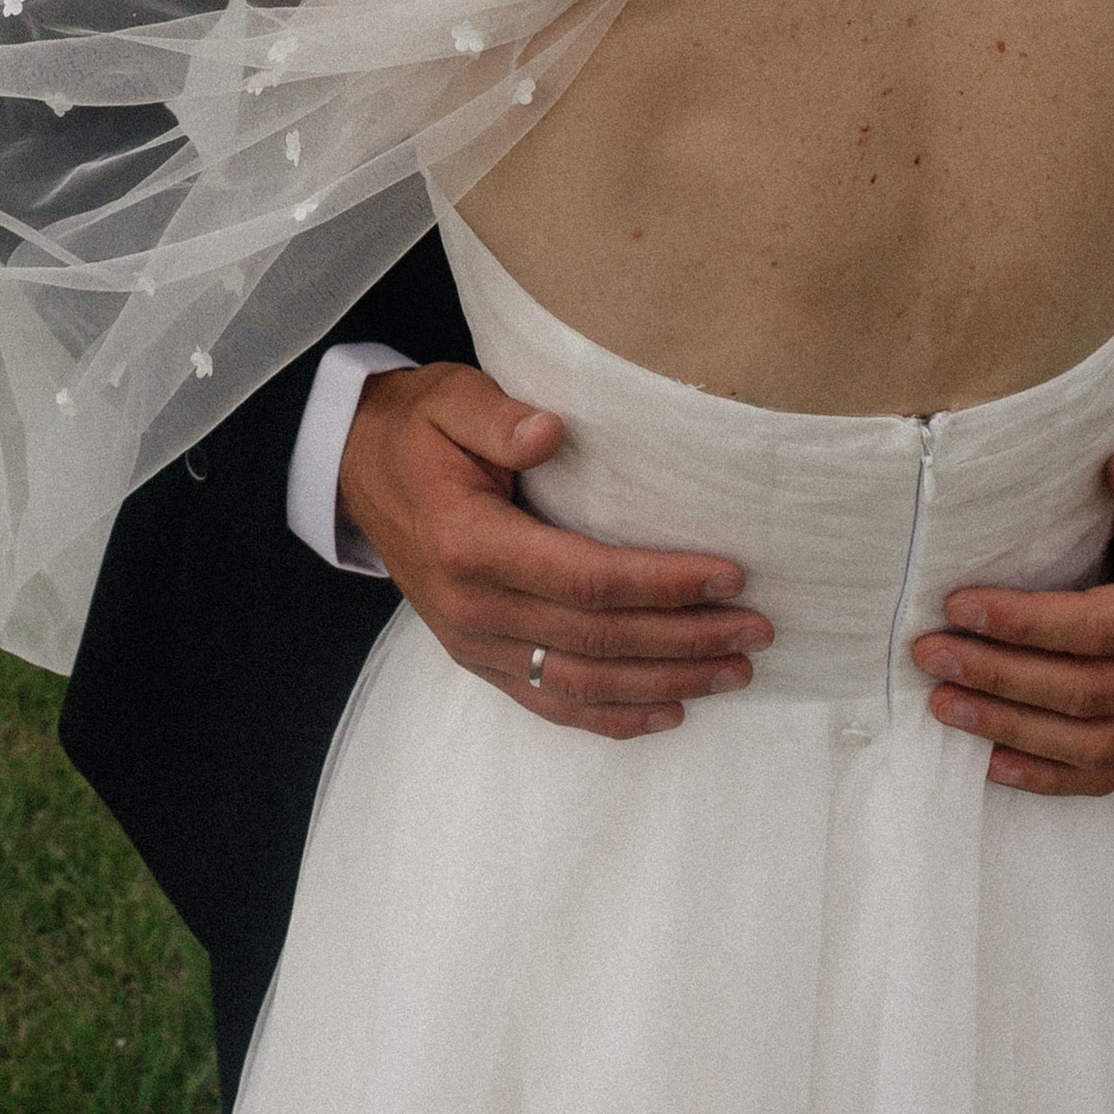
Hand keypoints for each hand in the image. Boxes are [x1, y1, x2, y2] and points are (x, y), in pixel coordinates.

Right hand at [340, 359, 769, 737]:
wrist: (356, 470)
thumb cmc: (417, 426)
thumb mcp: (450, 398)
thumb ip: (497, 415)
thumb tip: (553, 432)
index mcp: (469, 544)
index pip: (585, 578)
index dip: (661, 582)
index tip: (728, 575)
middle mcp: (472, 609)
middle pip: (598, 639)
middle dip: (685, 638)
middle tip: (757, 629)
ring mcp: (473, 644)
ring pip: (585, 682)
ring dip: (666, 682)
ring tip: (735, 671)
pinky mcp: (478, 660)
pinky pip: (552, 702)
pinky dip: (614, 716)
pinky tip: (670, 711)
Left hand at [911, 436, 1113, 793]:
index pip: (1099, 626)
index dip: (1025, 622)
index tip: (957, 605)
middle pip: (1084, 690)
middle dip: (998, 674)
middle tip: (928, 653)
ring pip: (1086, 743)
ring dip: (1007, 727)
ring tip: (940, 703)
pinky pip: (1101, 775)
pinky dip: (1043, 776)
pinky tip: (988, 763)